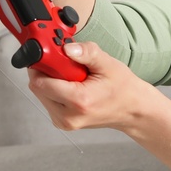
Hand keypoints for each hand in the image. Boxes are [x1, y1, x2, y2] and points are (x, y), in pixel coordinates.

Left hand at [27, 40, 158, 133]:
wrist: (132, 110)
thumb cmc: (123, 89)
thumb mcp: (108, 64)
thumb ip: (86, 53)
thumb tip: (66, 48)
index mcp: (78, 101)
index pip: (40, 82)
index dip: (42, 64)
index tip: (52, 54)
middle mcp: (67, 116)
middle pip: (38, 87)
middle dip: (47, 71)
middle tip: (65, 64)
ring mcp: (64, 122)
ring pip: (40, 94)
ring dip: (51, 81)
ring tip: (72, 76)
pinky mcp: (62, 122)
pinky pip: (47, 100)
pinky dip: (54, 90)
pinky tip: (71, 86)